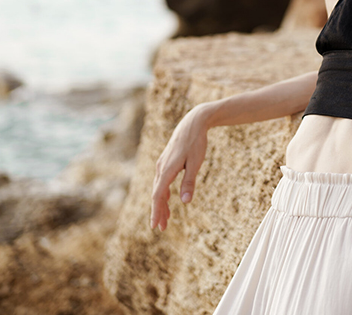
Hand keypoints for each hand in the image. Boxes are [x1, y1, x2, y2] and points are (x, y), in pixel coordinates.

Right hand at [149, 106, 209, 230]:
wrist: (193, 122)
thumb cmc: (196, 142)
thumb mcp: (196, 163)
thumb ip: (189, 182)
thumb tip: (185, 202)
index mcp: (167, 169)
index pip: (157, 196)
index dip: (156, 211)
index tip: (155, 225)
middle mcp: (161, 168)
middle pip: (156, 194)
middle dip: (158, 211)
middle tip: (161, 228)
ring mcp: (162, 164)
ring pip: (158, 188)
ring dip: (161, 204)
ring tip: (166, 219)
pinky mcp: (166, 162)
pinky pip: (162, 181)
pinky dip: (164, 193)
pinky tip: (168, 199)